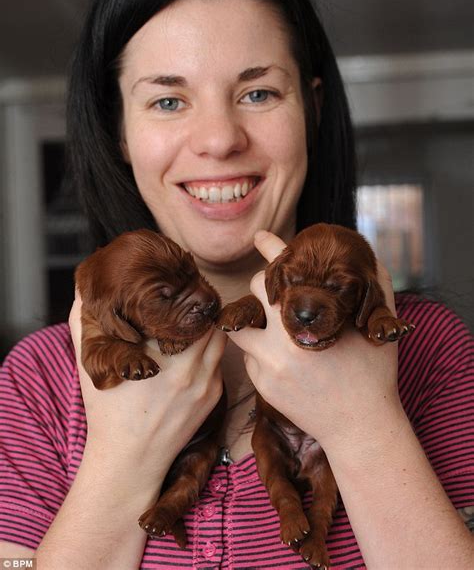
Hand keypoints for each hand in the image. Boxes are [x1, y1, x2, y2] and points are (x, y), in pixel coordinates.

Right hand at [69, 291, 225, 473]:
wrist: (129, 460)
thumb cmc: (107, 411)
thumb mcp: (89, 363)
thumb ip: (82, 320)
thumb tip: (85, 288)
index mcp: (157, 354)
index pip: (183, 308)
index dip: (182, 291)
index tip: (176, 284)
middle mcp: (187, 367)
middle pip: (207, 319)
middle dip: (198, 307)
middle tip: (188, 298)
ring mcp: (205, 382)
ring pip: (219, 338)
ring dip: (208, 327)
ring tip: (192, 321)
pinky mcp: (214, 395)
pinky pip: (218, 361)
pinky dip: (209, 351)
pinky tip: (193, 350)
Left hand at [227, 230, 402, 451]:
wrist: (360, 428)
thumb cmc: (373, 374)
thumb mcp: (379, 326)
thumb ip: (375, 288)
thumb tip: (366, 261)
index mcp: (312, 316)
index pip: (284, 269)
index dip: (272, 248)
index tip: (261, 237)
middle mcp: (283, 337)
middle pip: (255, 290)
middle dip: (266, 285)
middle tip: (280, 291)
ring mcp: (267, 362)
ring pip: (244, 323)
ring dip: (257, 318)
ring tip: (276, 327)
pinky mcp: (260, 384)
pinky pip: (250, 354)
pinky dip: (261, 349)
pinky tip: (285, 358)